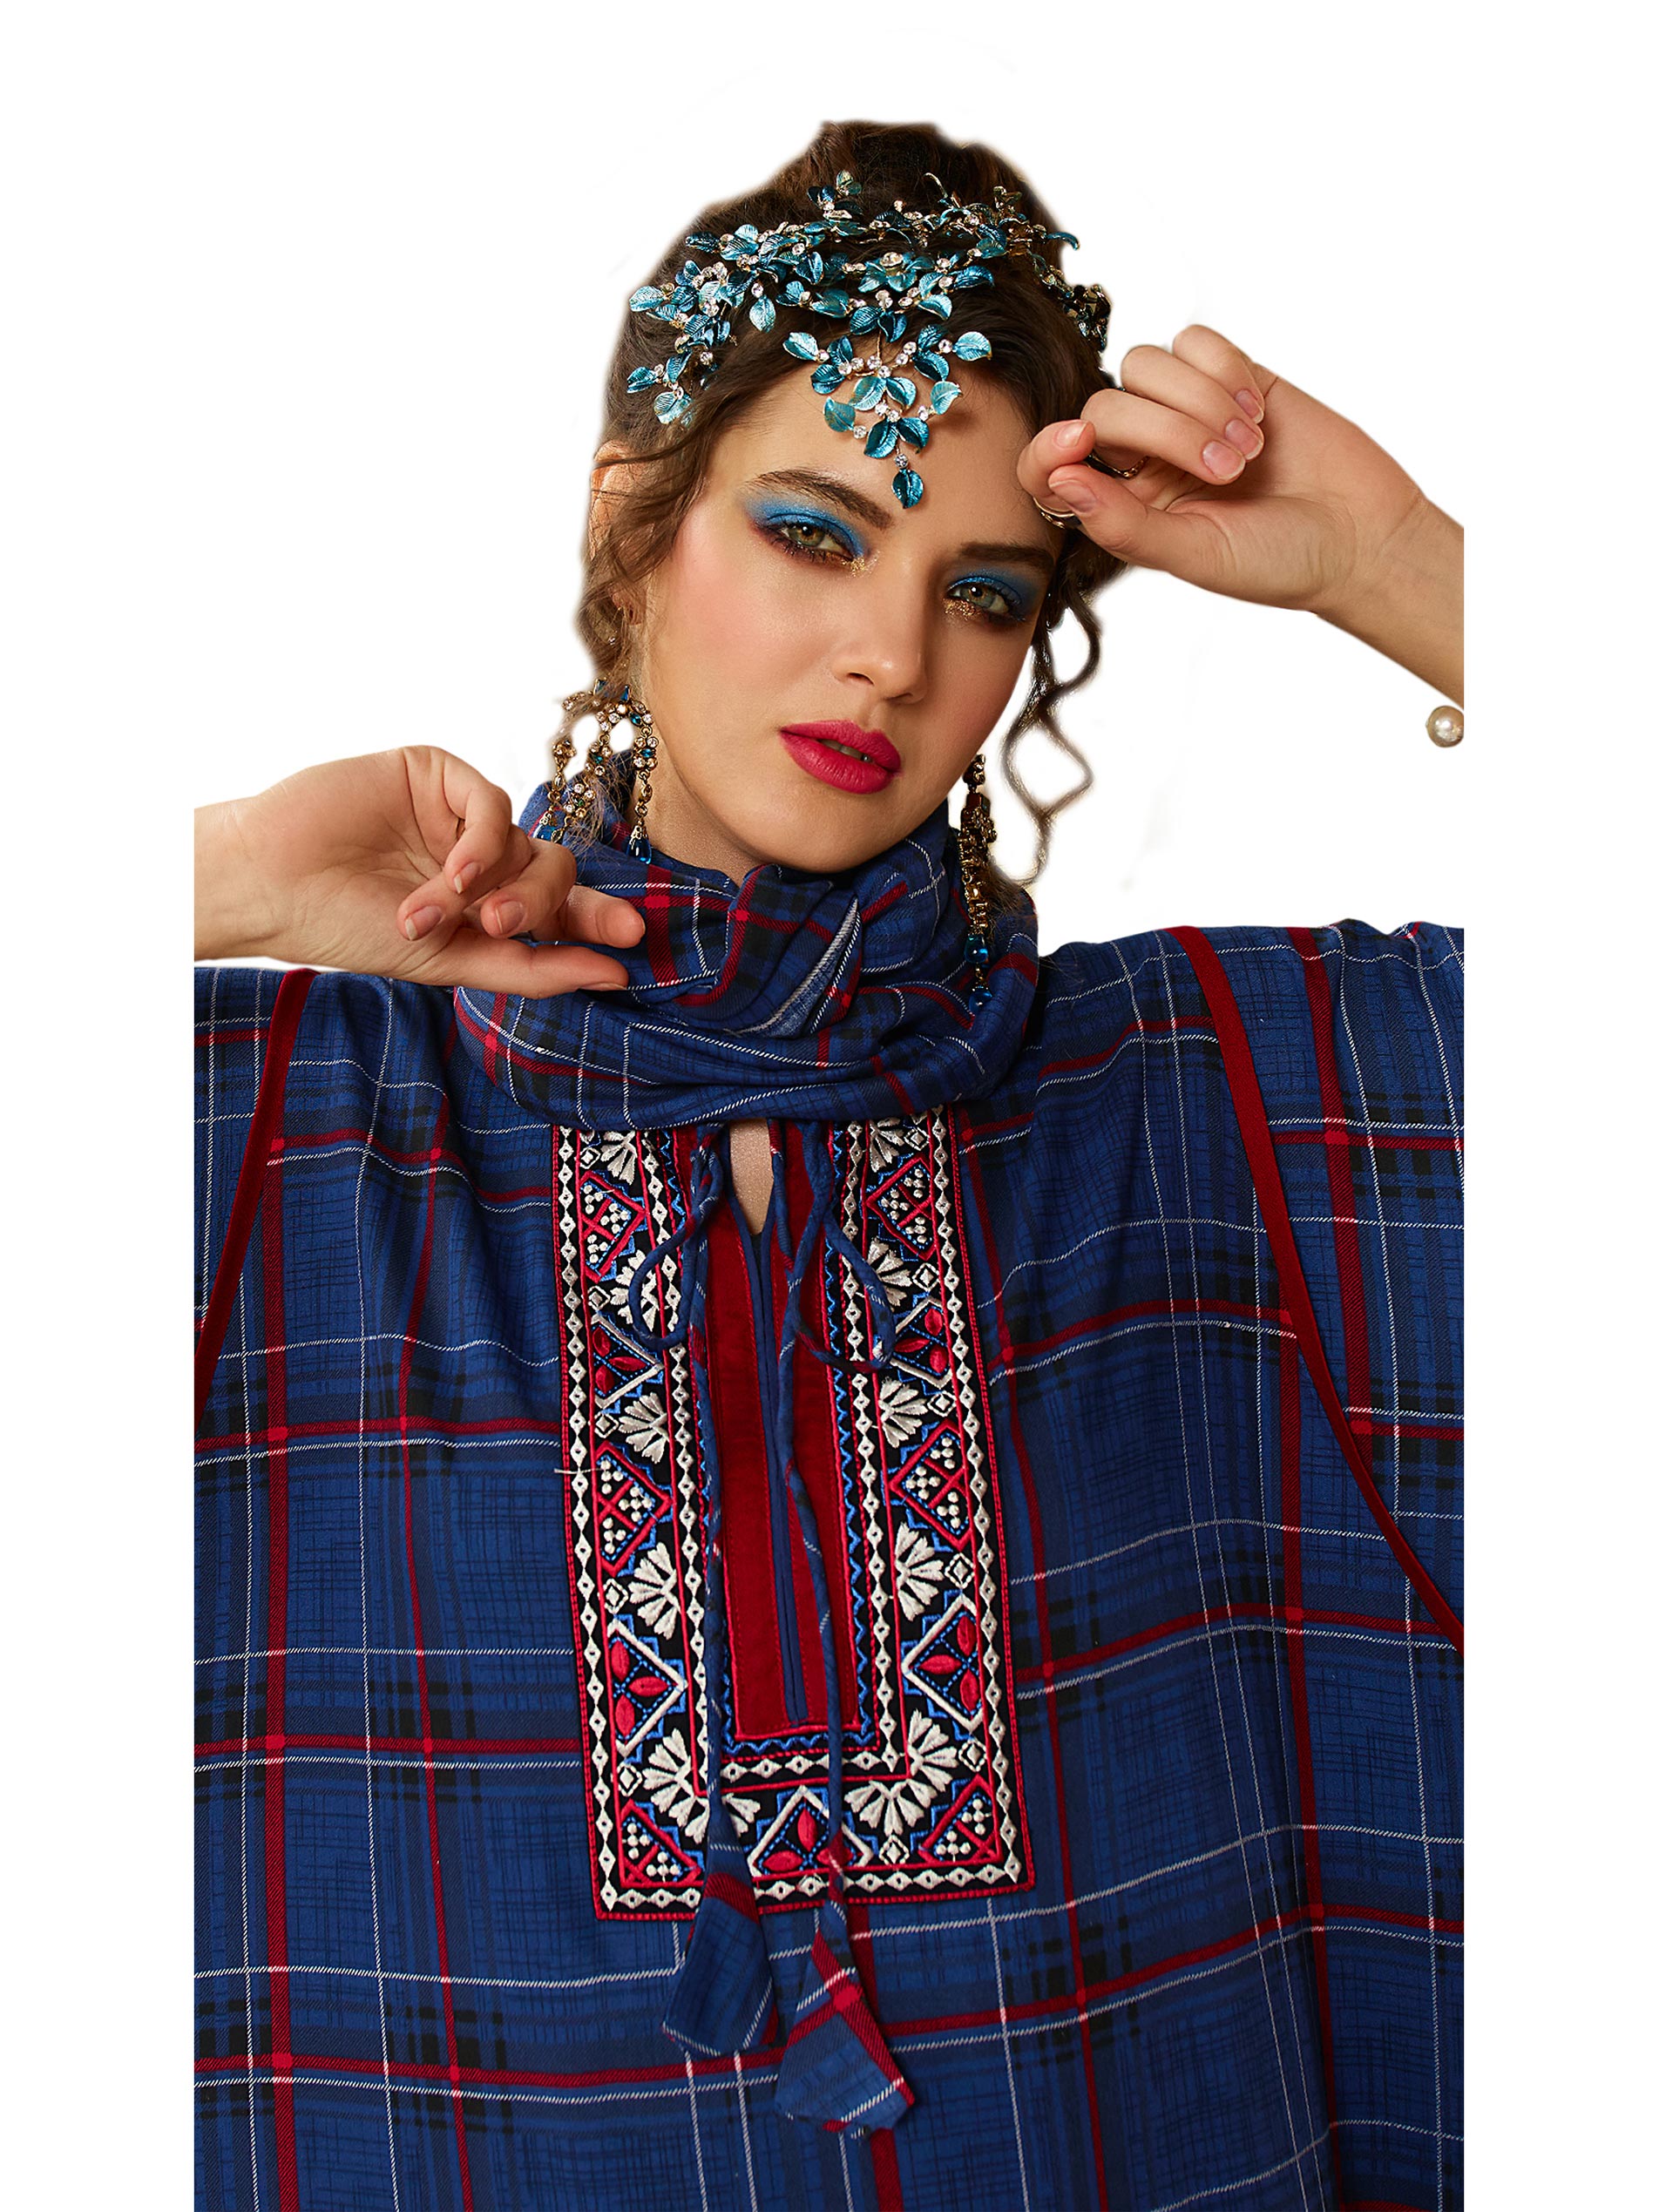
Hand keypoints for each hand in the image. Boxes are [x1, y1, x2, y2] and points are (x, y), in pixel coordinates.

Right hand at [195, 747, 642, 995]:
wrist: (274, 885)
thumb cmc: (350, 928)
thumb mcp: (451, 961)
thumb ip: (534, 968)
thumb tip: (616, 974)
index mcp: (486, 903)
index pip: (562, 909)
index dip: (599, 920)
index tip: (631, 939)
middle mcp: (482, 858)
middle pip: (554, 872)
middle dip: (541, 904)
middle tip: (500, 927)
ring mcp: (460, 815)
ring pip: (529, 841)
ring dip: (493, 885)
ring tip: (438, 913)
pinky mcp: (437, 775)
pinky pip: (494, 805)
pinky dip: (482, 844)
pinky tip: (451, 874)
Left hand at [1016, 324, 1436, 622]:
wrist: (1359, 535)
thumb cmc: (1275, 562)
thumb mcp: (1193, 555)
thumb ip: (1123, 524)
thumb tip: (1062, 477)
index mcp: (1120, 507)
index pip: (1050, 465)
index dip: (1050, 446)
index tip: (1080, 442)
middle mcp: (1142, 457)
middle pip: (1107, 405)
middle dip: (1167, 431)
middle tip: (1228, 471)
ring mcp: (1184, 412)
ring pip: (1144, 363)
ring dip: (1200, 401)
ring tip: (1248, 448)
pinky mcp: (1230, 375)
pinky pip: (1194, 340)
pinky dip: (1223, 368)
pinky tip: (1259, 410)